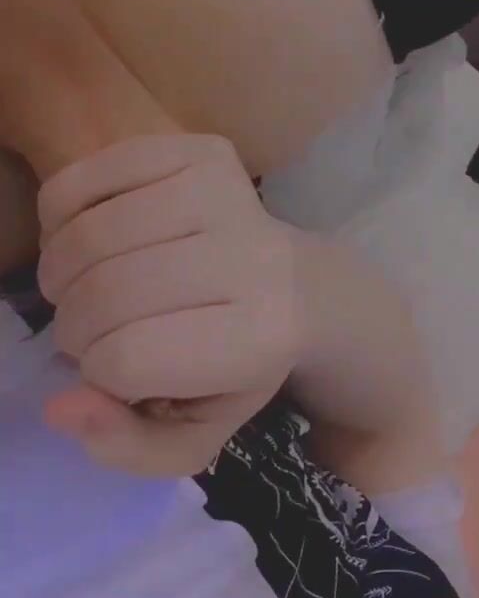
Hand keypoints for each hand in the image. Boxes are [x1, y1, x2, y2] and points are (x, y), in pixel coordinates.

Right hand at [38, 134, 303, 475]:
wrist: (299, 291)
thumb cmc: (236, 369)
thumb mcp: (193, 434)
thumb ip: (126, 445)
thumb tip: (59, 406)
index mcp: (258, 340)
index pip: (127, 358)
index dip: (96, 372)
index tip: (113, 372)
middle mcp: (252, 260)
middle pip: (105, 293)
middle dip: (72, 325)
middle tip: (87, 333)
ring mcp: (229, 196)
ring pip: (90, 235)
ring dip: (60, 273)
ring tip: (81, 290)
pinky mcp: (203, 151)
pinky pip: (89, 174)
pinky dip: (60, 214)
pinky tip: (80, 239)